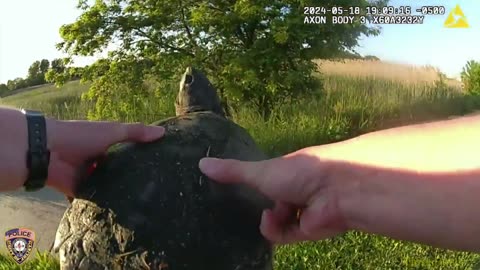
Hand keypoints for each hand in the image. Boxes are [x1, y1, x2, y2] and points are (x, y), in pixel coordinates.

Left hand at [43, 119, 164, 195]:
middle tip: (154, 194)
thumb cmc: (81, 136)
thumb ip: (136, 132)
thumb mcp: (113, 131)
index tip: (160, 170)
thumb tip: (164, 132)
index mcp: (105, 148)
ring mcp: (89, 179)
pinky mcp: (79, 193)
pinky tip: (119, 214)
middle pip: (118, 175)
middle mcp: (99, 164)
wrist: (48, 151)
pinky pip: (93, 201)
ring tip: (142, 207)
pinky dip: (101, 207)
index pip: (127, 156)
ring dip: (118, 196)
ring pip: (107, 190)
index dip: (141, 162)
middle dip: (131, 182)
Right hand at [199, 146, 349, 243]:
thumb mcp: (260, 171)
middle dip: (261, 208)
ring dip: (269, 220)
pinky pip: (286, 234)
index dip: (254, 188)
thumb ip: (233, 171)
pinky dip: (277, 229)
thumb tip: (200, 164)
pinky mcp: (309, 230)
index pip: (267, 182)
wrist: (336, 190)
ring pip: (277, 222)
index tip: (236, 193)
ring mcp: (303, 210)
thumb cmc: (298, 172)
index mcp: (287, 173)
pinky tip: (273, 220)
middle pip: (272, 204)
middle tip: (246, 211)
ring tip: (268, 215)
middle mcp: (296, 191)